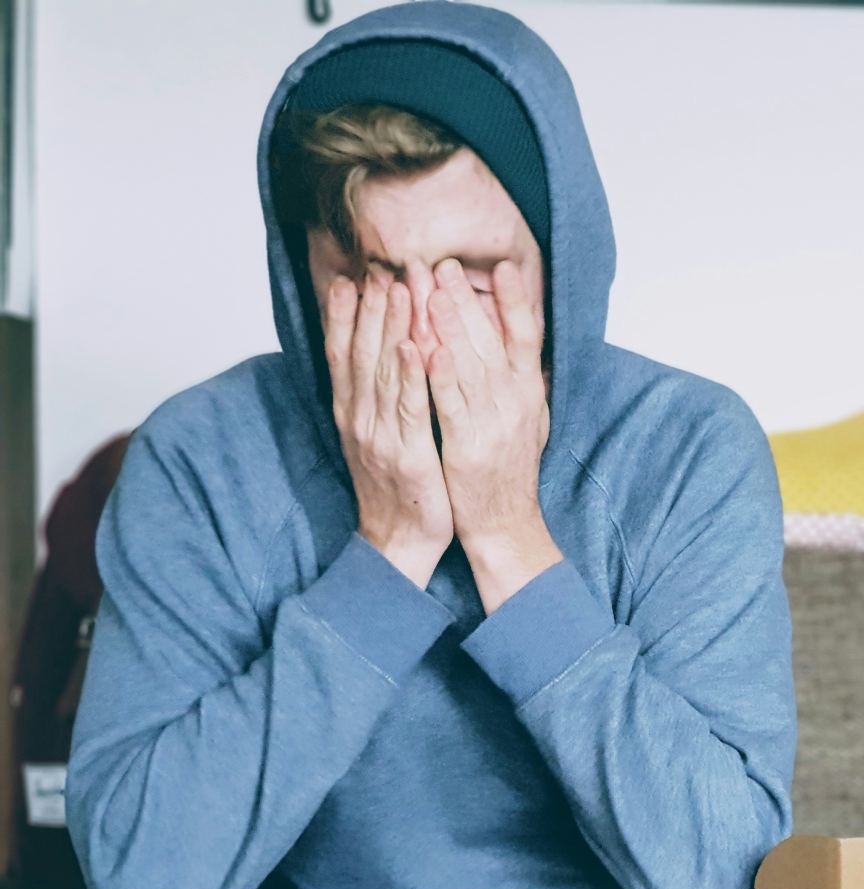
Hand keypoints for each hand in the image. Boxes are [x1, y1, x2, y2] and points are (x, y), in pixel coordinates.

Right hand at [324, 270, 452, 587]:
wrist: (399, 541)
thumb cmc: (396, 486)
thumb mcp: (376, 436)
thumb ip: (373, 396)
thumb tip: (375, 355)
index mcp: (352, 413)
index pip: (343, 354)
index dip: (346, 315)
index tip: (351, 276)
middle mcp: (359, 419)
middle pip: (361, 352)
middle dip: (371, 307)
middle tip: (380, 266)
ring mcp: (380, 435)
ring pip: (383, 371)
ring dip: (390, 327)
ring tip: (398, 287)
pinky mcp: (407, 454)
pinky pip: (409, 408)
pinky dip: (409, 375)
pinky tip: (413, 346)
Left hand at [426, 257, 560, 612]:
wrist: (505, 525)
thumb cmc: (508, 470)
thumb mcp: (528, 419)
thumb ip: (521, 380)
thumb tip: (518, 340)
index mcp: (529, 392)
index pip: (527, 336)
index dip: (516, 300)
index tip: (503, 266)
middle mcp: (516, 402)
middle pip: (492, 340)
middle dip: (465, 299)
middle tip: (441, 263)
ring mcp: (494, 424)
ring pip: (470, 365)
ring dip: (449, 325)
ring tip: (429, 289)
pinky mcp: (468, 446)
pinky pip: (451, 404)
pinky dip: (440, 375)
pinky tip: (425, 348)